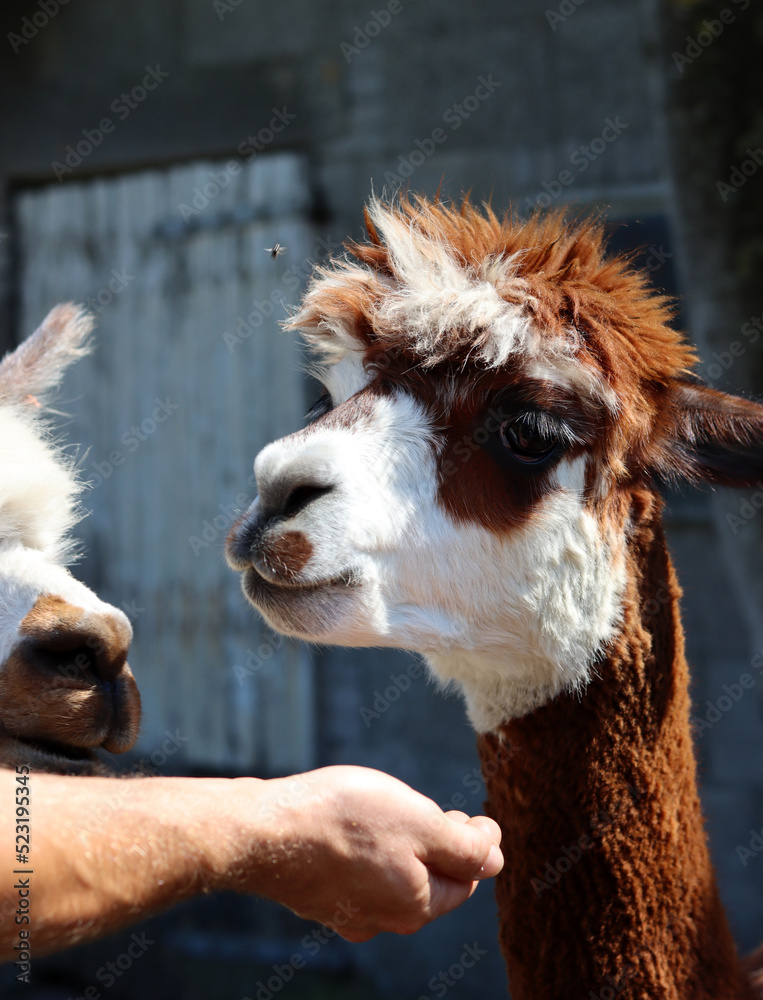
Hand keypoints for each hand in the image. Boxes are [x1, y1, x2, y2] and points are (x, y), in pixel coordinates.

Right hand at [216, 765, 502, 940]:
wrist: (264, 832)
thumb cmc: (344, 818)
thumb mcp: (420, 821)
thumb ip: (464, 847)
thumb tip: (495, 858)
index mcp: (418, 905)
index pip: (468, 877)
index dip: (477, 841)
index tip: (473, 813)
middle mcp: (386, 920)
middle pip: (432, 881)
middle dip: (441, 846)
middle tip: (437, 809)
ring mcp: (348, 914)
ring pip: (396, 878)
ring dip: (404, 847)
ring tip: (395, 812)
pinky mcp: (320, 899)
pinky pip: (362, 878)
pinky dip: (370, 853)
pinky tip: (356, 828)